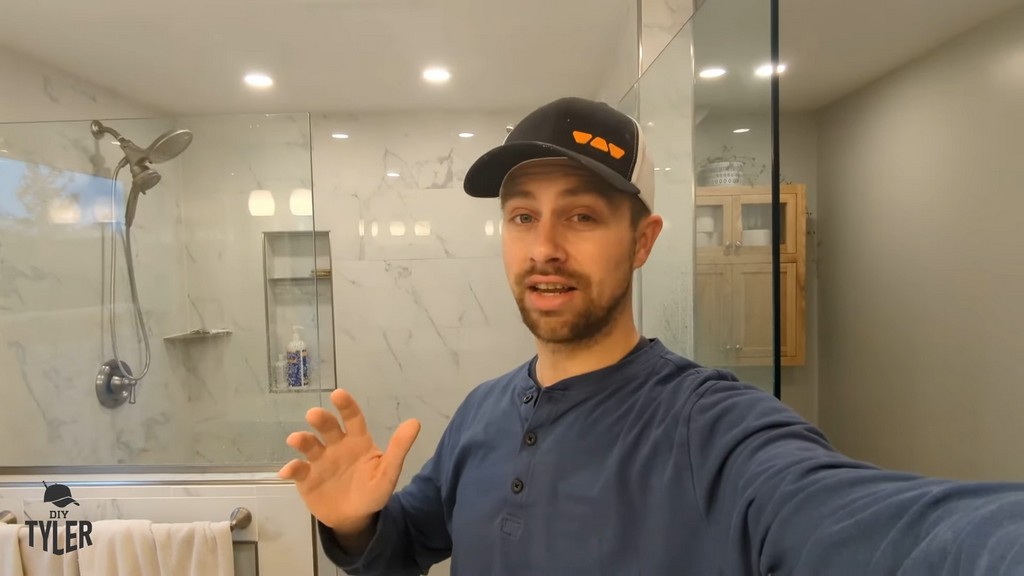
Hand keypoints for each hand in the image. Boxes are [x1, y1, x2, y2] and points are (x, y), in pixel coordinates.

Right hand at [279, 389, 420, 533]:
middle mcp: (336, 445)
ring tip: (296, 439)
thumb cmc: (372, 490)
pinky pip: (298, 470)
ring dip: (302, 440)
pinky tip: (288, 471)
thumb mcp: (388, 472)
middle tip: (314, 414)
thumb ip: (399, 448)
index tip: (338, 395)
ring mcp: (319, 460)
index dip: (346, 406)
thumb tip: (415, 422)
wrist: (355, 518)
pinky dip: (291, 469)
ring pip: (309, 445)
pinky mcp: (306, 478)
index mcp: (357, 441)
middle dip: (321, 419)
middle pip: (328, 428)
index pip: (353, 418)